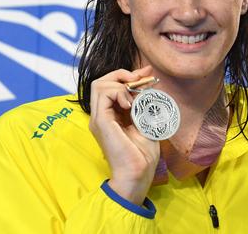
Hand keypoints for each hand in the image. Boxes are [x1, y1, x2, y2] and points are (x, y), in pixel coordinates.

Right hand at [89, 66, 159, 204]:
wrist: (138, 174)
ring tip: (134, 99)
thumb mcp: (146, 122)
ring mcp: (98, 118)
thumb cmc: (143, 154)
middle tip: (141, 79)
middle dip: (122, 74)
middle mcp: (101, 115)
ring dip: (120, 84)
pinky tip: (131, 105)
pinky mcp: (100, 122)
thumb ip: (144, 105)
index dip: (128, 75)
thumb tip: (149, 85)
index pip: (110, 86)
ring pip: (98, 84)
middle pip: (101, 81)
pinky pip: (103, 95)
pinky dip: (118, 93)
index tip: (148, 73)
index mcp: (110, 116)